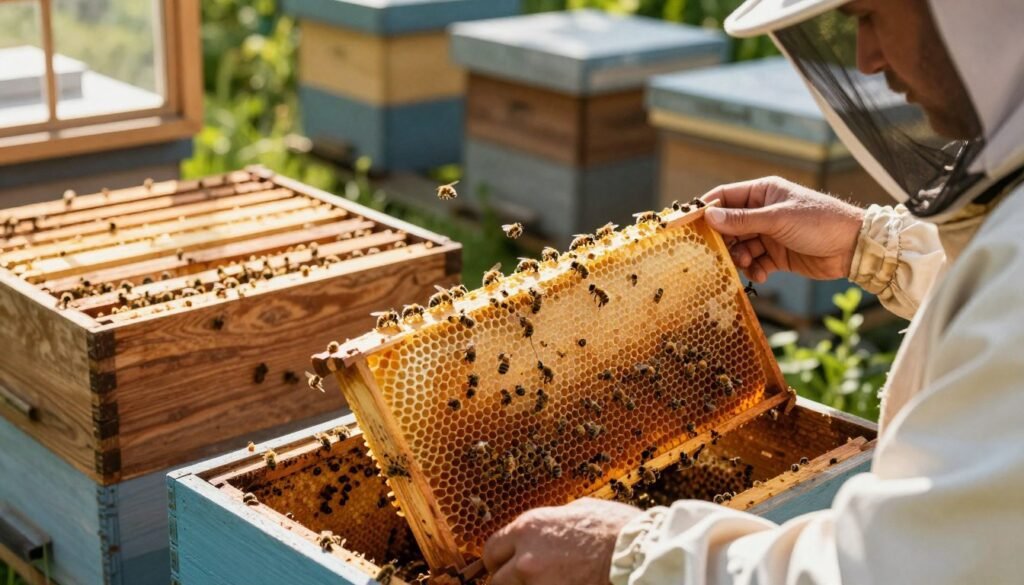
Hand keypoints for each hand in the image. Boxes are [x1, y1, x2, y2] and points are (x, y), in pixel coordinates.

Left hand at [483, 498, 641, 584]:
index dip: (498, 560)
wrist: (637, 552)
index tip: (504, 565)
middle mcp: (526, 556)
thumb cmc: (615, 527)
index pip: (492, 549)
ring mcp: (538, 583)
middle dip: (507, 580)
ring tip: (544, 583)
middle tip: (522, 580)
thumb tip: (546, 528)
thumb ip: (553, 521)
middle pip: (496, 579)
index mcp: (529, 527)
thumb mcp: (578, 510)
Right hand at [702, 177, 865, 282]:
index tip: (687, 224)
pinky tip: (762, 275)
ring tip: (747, 264)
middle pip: (729, 226)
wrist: (853, 247)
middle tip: (717, 255)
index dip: (706, 210)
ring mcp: (770, 234)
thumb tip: (710, 217)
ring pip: (740, 247)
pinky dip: (755, 270)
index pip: (725, 197)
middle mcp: (763, 212)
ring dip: (739, 258)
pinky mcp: (778, 255)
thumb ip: (742, 220)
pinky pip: (755, 263)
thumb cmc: (819, 222)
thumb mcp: (777, 219)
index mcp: (763, 192)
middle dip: (723, 241)